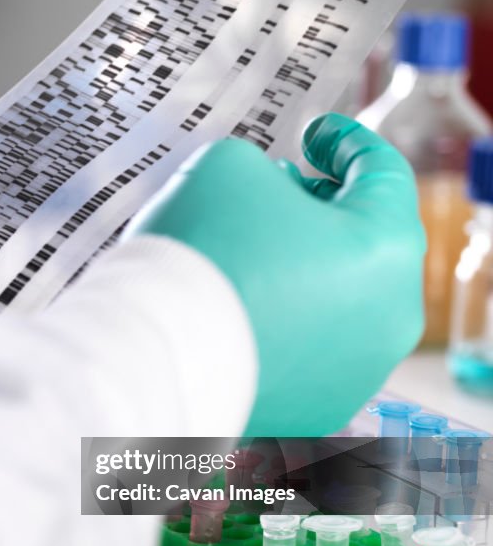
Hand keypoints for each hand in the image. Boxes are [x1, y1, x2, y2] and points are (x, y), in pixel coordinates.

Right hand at [134, 114, 424, 435]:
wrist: (155, 354)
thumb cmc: (198, 255)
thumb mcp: (226, 167)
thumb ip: (261, 168)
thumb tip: (266, 195)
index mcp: (386, 248)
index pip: (381, 175)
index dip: (344, 143)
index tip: (315, 135)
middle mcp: (389, 318)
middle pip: (364, 243)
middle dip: (320, 209)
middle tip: (279, 190)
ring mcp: (357, 372)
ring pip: (339, 302)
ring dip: (302, 268)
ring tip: (250, 251)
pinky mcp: (317, 409)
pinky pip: (307, 350)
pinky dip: (283, 322)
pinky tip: (240, 306)